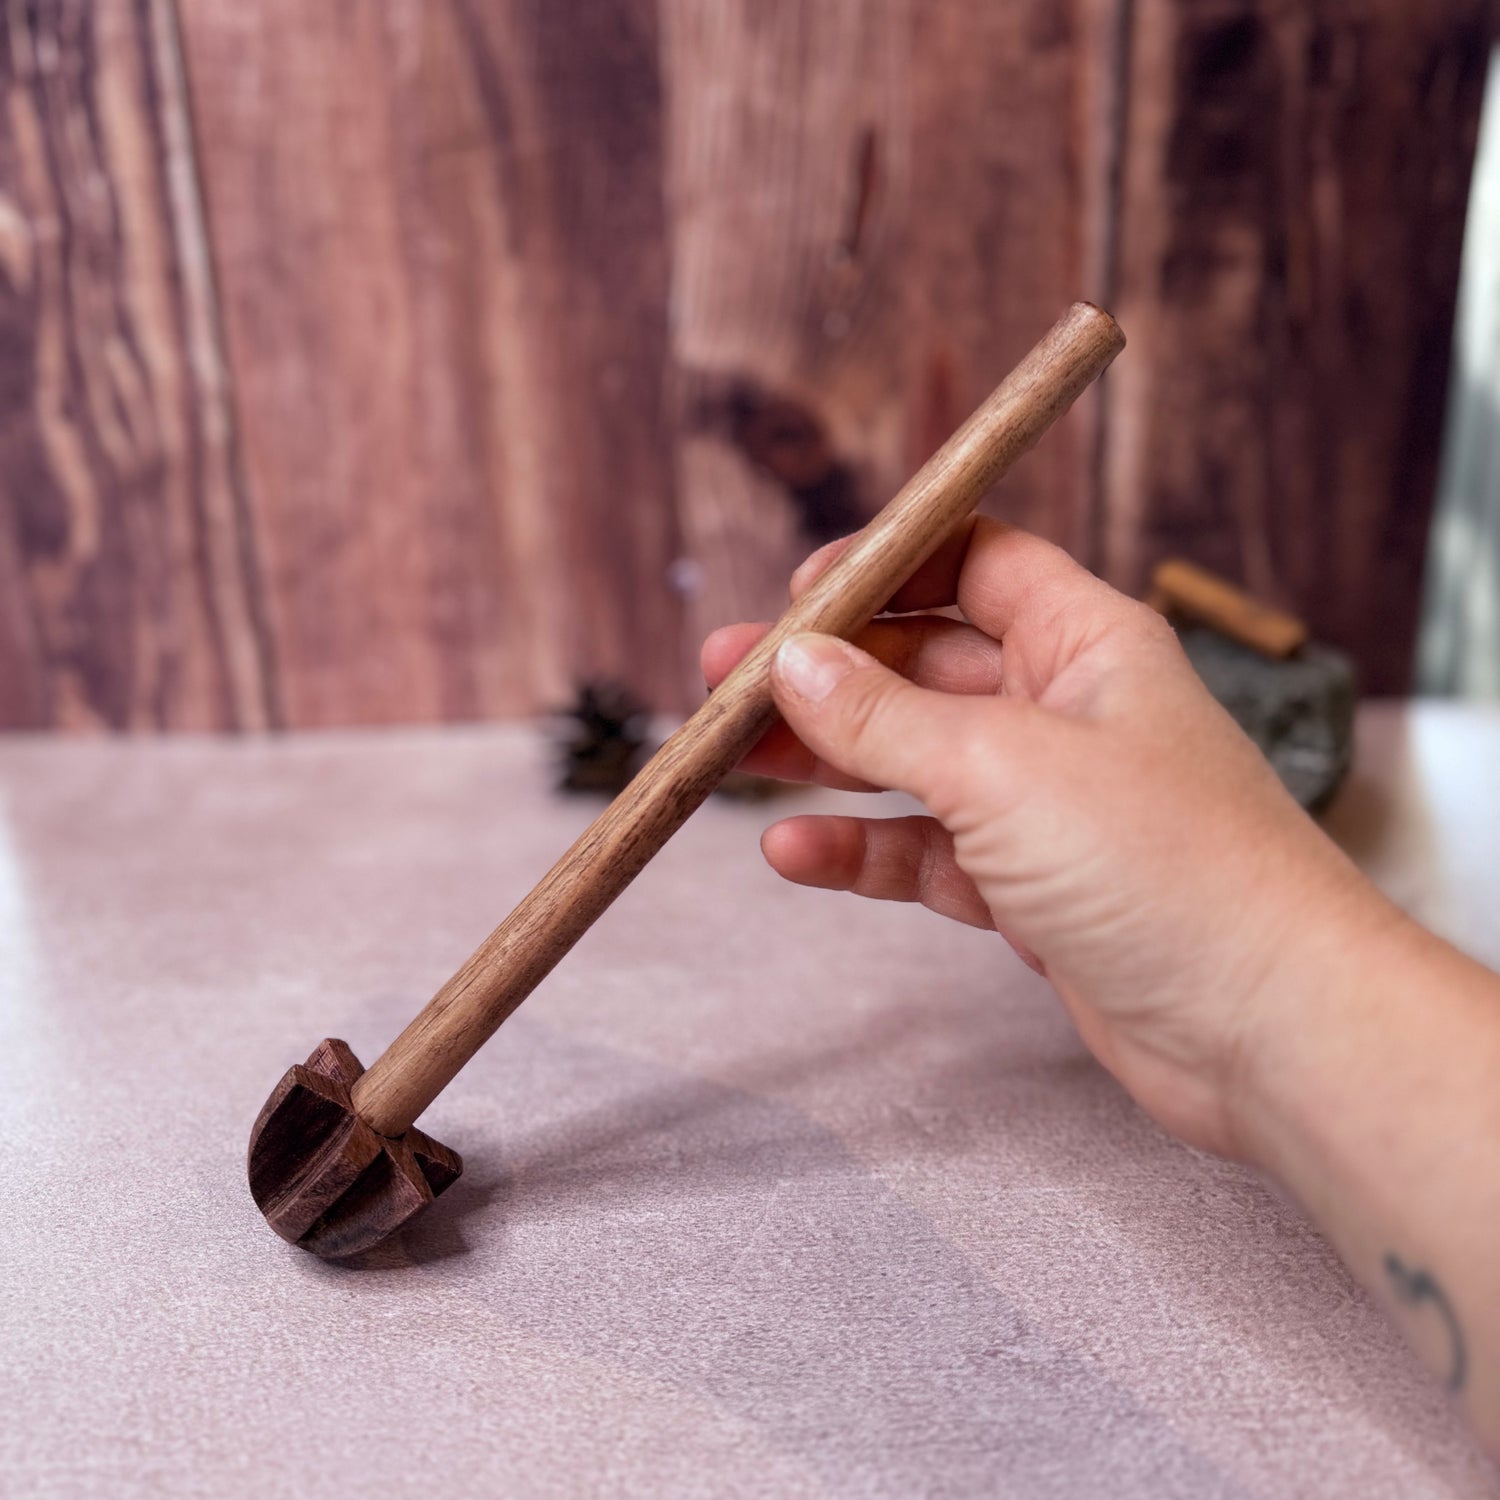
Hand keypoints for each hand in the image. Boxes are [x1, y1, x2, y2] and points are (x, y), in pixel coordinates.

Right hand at [702, 520, 1391, 1159]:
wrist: (1264, 1027)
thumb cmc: (1168, 866)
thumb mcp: (1000, 766)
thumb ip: (885, 716)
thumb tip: (793, 664)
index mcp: (1085, 642)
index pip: (975, 562)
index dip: (887, 566)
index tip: (799, 593)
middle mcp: (1066, 712)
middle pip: (924, 666)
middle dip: (827, 673)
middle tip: (727, 681)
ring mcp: (1048, 805)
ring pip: (915, 763)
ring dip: (828, 760)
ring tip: (733, 759)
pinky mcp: (1032, 890)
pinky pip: (928, 853)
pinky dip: (864, 850)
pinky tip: (795, 853)